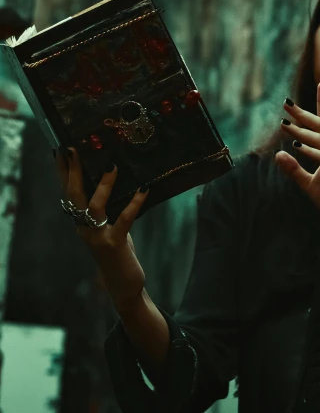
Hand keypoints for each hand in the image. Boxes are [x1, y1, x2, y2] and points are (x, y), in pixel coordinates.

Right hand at [55, 147, 148, 310]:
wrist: (122, 285)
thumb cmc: (116, 250)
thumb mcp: (106, 226)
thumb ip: (105, 207)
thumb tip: (112, 176)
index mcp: (80, 221)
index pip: (68, 192)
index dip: (63, 171)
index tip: (61, 149)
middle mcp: (83, 227)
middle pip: (74, 196)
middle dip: (73, 171)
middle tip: (74, 149)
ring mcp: (97, 236)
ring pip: (94, 206)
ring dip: (104, 185)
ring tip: (112, 166)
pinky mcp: (115, 244)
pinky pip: (124, 219)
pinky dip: (134, 203)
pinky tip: (143, 189)